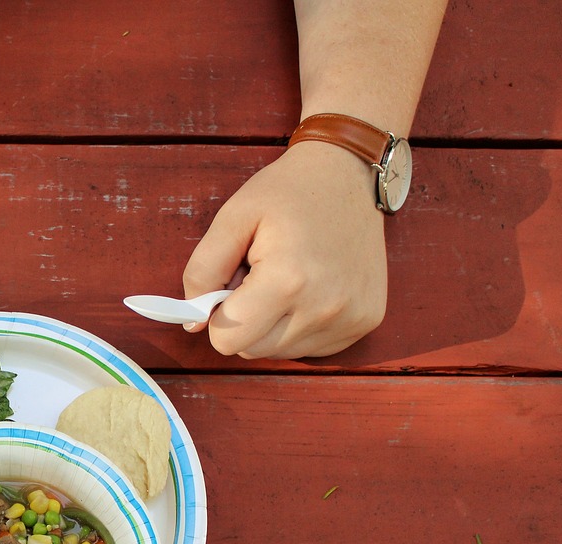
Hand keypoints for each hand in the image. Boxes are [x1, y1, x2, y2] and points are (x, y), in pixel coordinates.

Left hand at [182, 142, 388, 358]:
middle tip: (259, 276)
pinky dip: (301, 325)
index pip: (227, 340)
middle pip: (253, 350)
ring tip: (288, 278)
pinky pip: (312, 346)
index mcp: (287, 281)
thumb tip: (194, 322)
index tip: (231, 284)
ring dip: (273, 323)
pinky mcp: (367, 320)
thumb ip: (202, 271)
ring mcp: (351, 318)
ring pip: (281, 352)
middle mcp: (324, 308)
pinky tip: (311, 289)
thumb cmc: (287, 192)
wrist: (347, 172)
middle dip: (245, 320)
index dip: (218, 315)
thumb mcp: (232, 218)